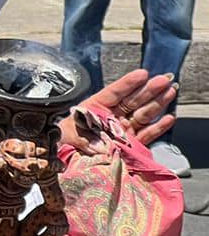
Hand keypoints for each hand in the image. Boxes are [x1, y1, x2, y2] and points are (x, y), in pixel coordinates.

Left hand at [59, 68, 177, 151]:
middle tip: (163, 79)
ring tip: (170, 91)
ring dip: (157, 103)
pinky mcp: (130, 145)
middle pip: (132, 101)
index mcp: (94, 109)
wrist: (66, 162)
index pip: (113, 93)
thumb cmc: (64, 143)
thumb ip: (85, 138)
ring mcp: (122, 130)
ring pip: (142, 114)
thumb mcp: (68, 135)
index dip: (128, 83)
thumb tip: (100, 145)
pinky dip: (158, 127)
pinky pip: (146, 134)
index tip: (142, 73)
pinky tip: (168, 118)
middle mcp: (111, 118)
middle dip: (148, 90)